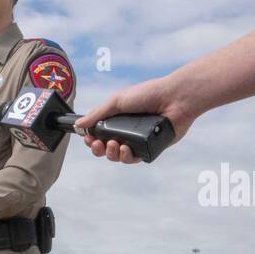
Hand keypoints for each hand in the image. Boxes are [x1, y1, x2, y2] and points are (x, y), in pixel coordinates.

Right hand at [74, 73, 201, 164]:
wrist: (175, 99)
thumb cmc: (149, 94)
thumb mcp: (117, 101)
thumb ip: (97, 114)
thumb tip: (79, 124)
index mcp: (118, 118)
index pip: (99, 133)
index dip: (91, 139)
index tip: (88, 138)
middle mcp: (127, 130)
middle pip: (106, 148)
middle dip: (99, 149)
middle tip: (99, 144)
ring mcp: (138, 140)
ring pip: (119, 156)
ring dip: (112, 154)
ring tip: (115, 146)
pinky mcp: (150, 148)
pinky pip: (134, 159)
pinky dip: (127, 157)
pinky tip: (127, 149)